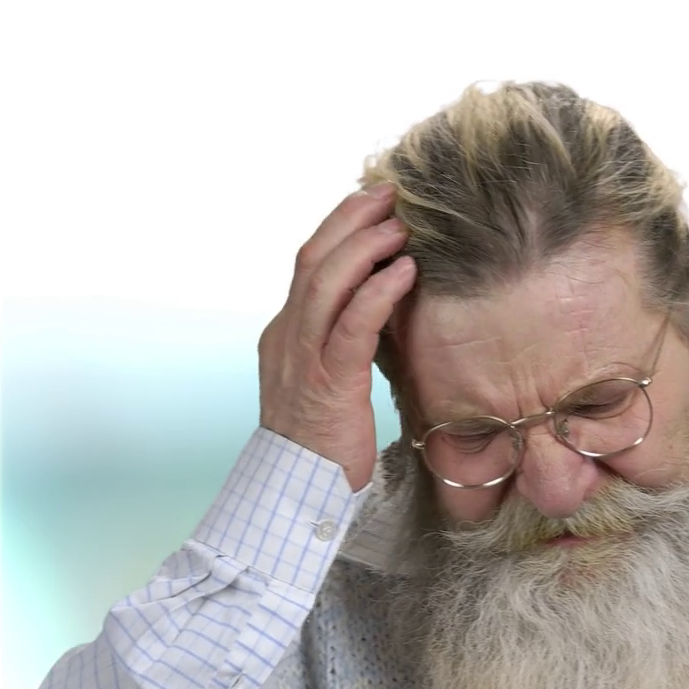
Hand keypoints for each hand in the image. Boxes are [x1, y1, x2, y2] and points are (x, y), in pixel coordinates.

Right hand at [258, 183, 416, 491]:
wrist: (294, 495)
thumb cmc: (321, 447)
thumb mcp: (327, 382)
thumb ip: (344, 343)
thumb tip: (381, 310)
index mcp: (284, 335)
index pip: (308, 266)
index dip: (338, 229)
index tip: (370, 205)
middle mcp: (286, 337)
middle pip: (313, 258)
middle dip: (350, 219)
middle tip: (388, 193)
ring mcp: (302, 358)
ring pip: (326, 282)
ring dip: (366, 245)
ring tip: (400, 224)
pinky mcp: (328, 383)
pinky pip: (352, 325)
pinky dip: (378, 292)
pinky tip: (404, 271)